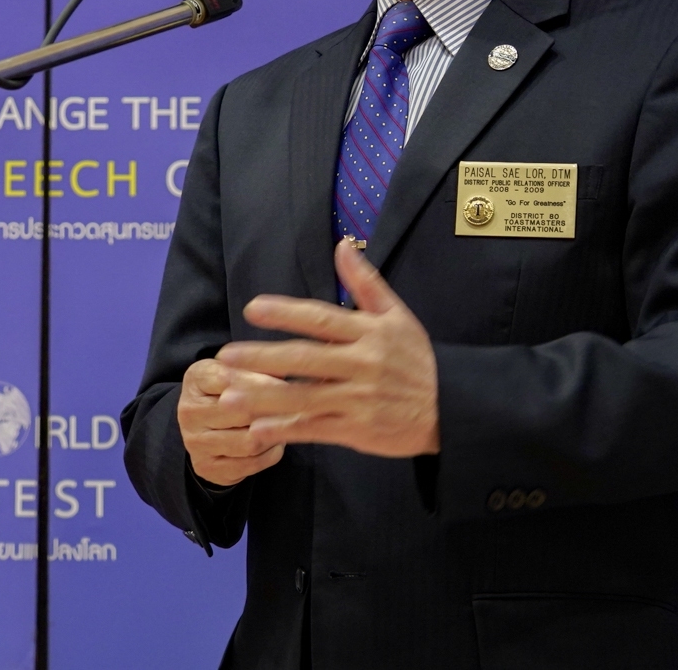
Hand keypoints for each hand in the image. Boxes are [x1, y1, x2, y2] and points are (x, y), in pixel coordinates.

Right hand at [177, 358, 286, 487]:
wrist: (204, 427)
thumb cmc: (228, 391)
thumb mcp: (239, 371)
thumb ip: (261, 367)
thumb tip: (288, 367)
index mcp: (196, 378)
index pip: (232, 379)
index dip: (264, 384)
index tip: (288, 387)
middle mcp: (188, 410)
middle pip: (243, 412)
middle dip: (274, 411)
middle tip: (299, 410)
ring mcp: (195, 441)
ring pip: (250, 442)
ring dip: (275, 435)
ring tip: (287, 425)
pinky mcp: (206, 467)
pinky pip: (251, 464)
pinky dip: (271, 453)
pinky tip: (275, 443)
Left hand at [213, 239, 439, 457]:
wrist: (452, 410)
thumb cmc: (417, 360)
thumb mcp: (398, 316)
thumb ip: (366, 283)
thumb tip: (342, 245)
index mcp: (369, 334)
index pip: (321, 320)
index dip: (286, 313)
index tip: (252, 308)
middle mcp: (362, 366)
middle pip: (306, 360)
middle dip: (264, 357)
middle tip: (225, 356)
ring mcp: (359, 400)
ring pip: (305, 398)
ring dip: (266, 398)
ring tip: (229, 397)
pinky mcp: (358, 430)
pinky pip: (317, 429)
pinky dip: (288, 430)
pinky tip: (258, 429)